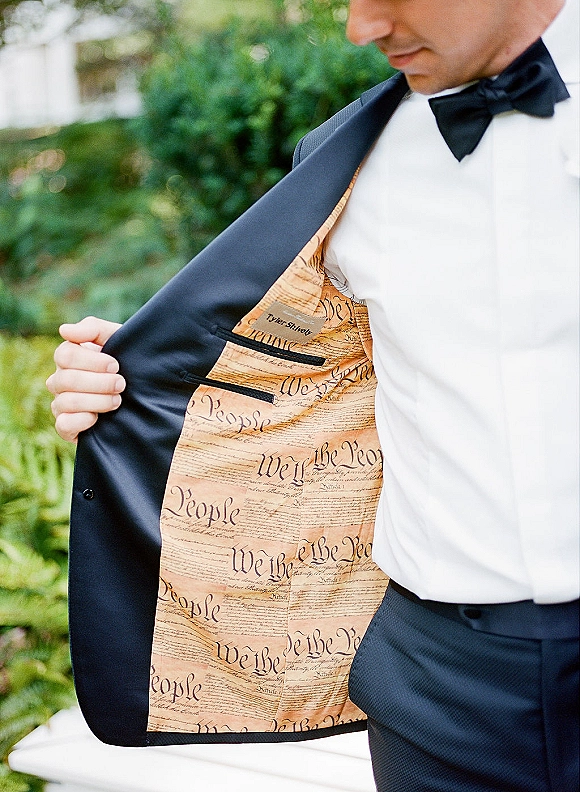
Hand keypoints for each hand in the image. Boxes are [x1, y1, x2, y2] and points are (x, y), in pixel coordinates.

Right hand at [46, 316, 123, 442]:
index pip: (65, 355)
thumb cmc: (128, 361)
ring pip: (66, 402)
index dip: (92, 361)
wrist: (147, 394)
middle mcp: (60, 380)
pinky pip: (63, 425)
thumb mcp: (117, 339)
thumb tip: (64, 330)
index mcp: (68, 357)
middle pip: (66, 380)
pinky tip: (98, 418)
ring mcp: (61, 404)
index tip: (116, 365)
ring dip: (97, 401)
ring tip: (117, 401)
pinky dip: (82, 420)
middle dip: (99, 383)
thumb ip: (93, 329)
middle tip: (121, 384)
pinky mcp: (67, 427)